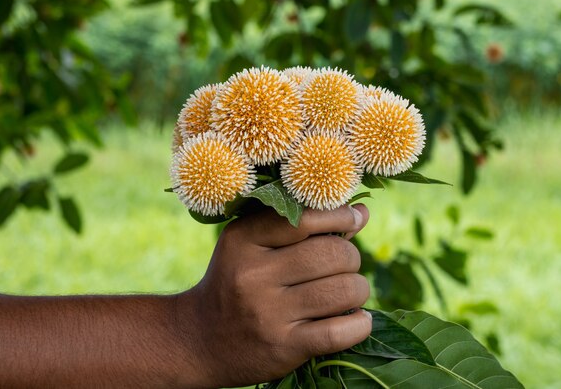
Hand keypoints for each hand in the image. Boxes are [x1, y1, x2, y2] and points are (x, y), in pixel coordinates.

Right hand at [177, 204, 371, 387]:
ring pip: (343, 291)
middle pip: (332, 255)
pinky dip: (360, 324)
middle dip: (351, 258)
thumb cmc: (236, 281)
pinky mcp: (284, 348)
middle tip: (345, 265)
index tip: (353, 219)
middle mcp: (253, 275)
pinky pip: (340, 332)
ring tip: (349, 292)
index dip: (340, 216)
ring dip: (358, 290)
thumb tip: (361, 212)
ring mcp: (268, 314)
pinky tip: (356, 319)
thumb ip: (302, 225)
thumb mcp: (252, 243)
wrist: (199, 339)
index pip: (306, 218)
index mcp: (243, 240)